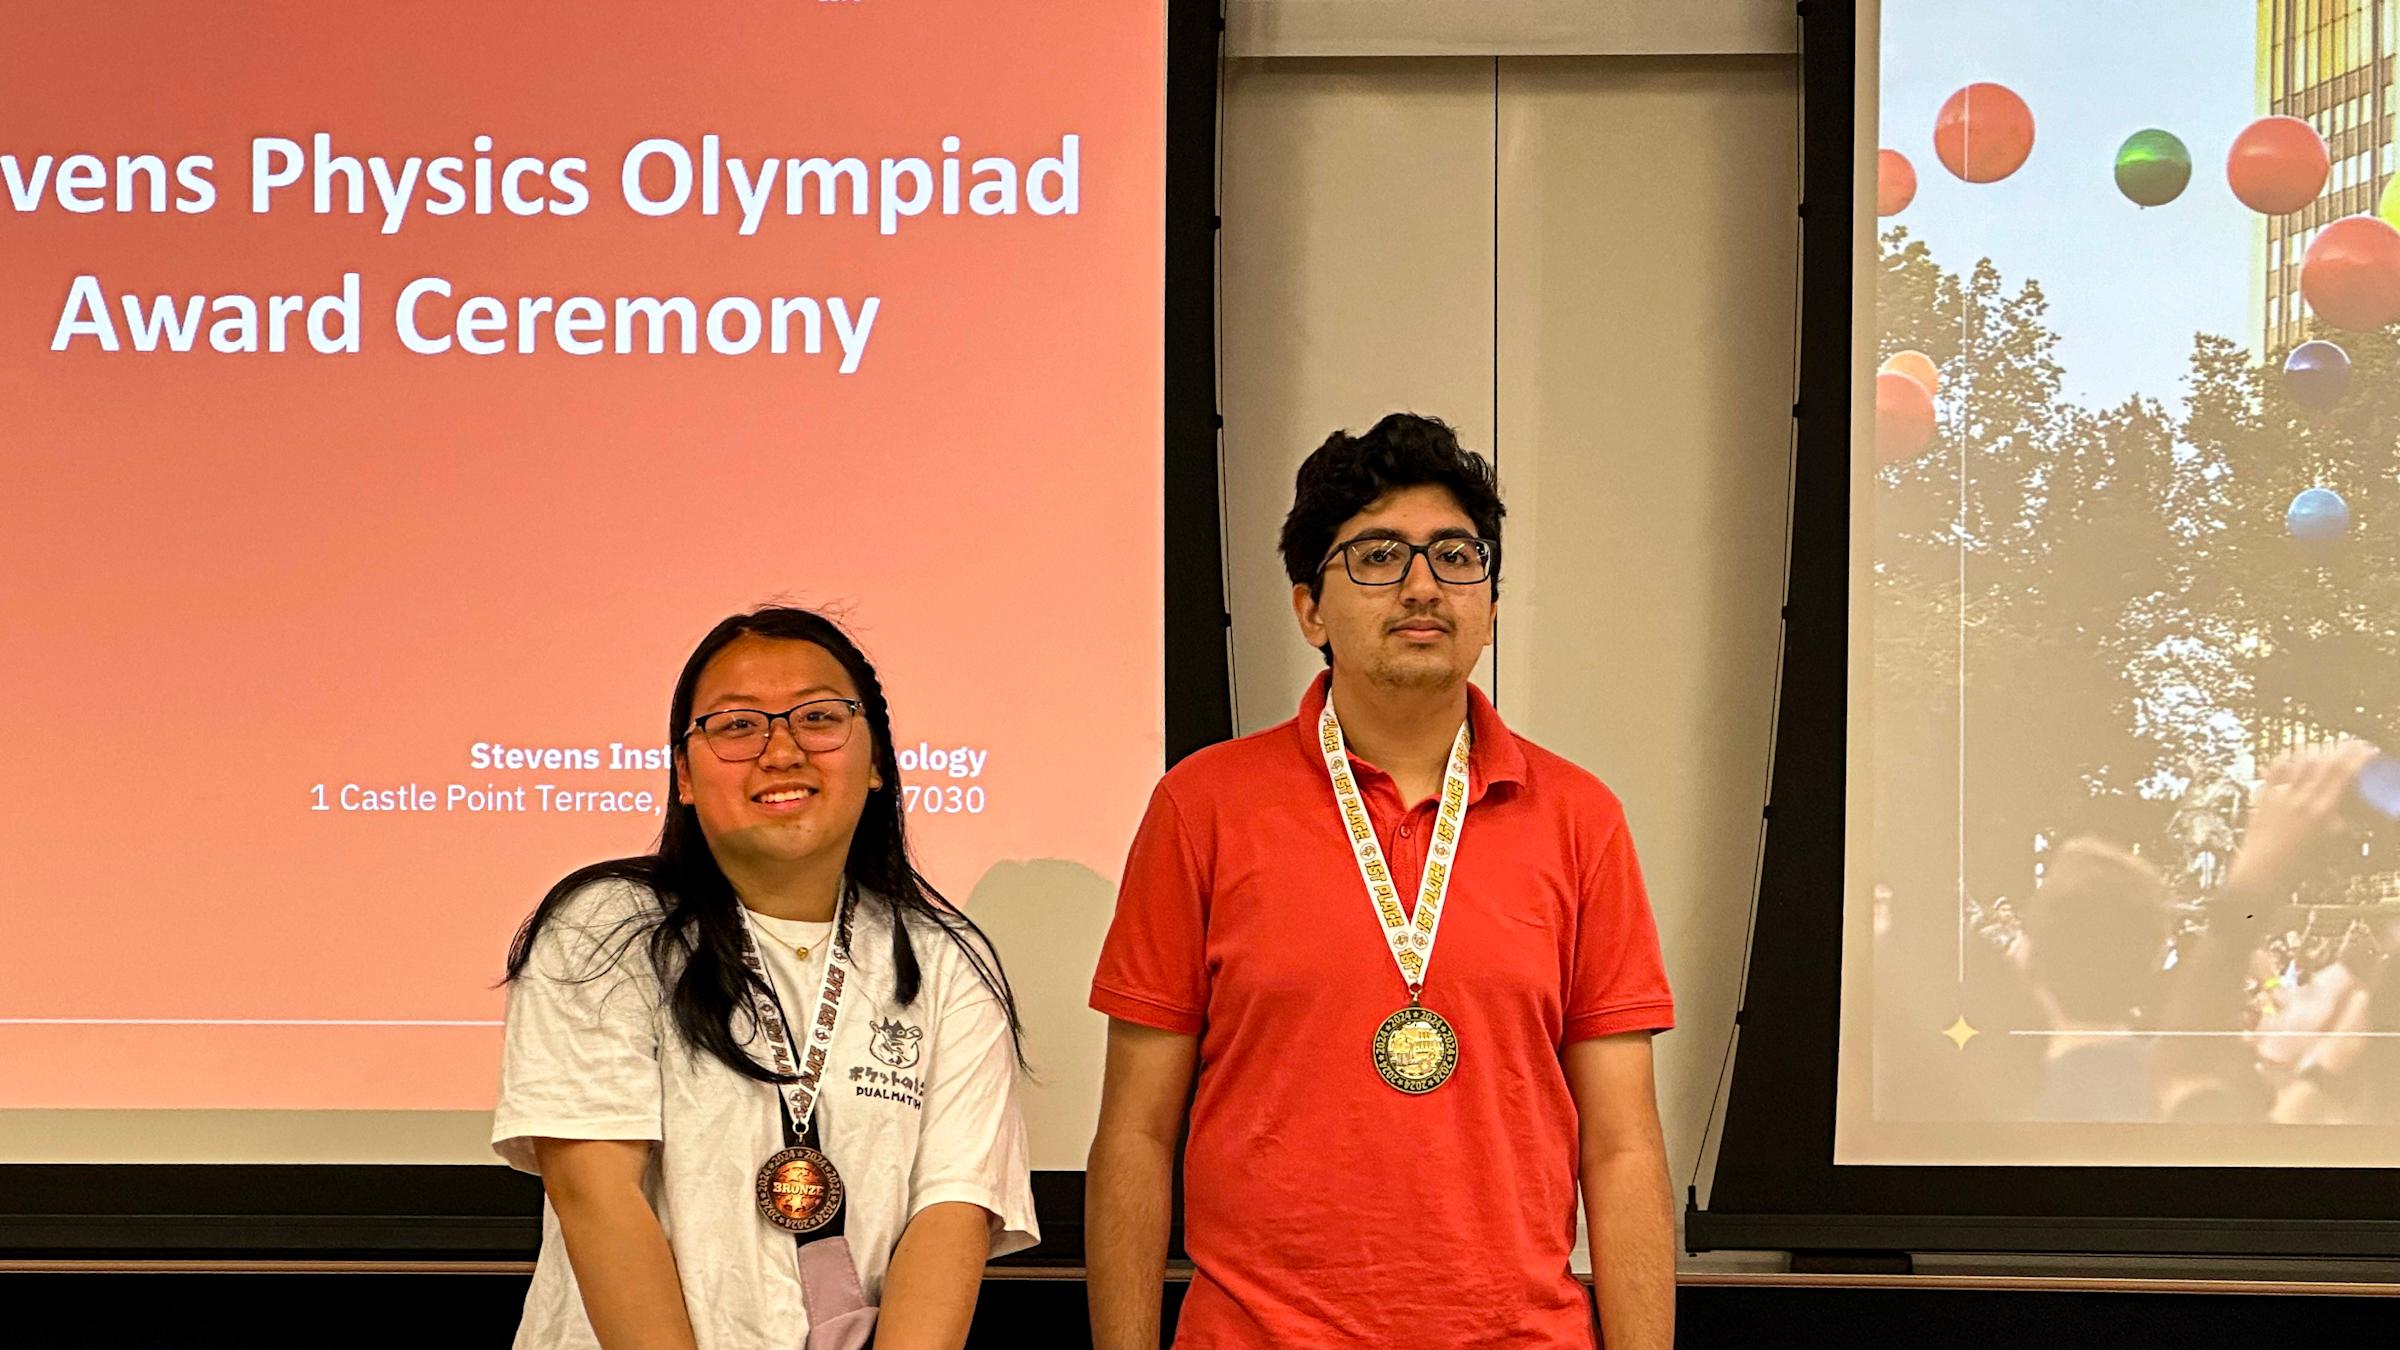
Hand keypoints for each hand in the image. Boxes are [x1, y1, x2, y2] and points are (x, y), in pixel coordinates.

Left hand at [2225, 740, 2379, 901]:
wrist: (2263, 874)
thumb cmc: (2299, 866)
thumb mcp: (2331, 844)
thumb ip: (2344, 822)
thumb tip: (2355, 809)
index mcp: (2322, 811)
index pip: (2344, 773)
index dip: (2358, 757)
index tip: (2368, 750)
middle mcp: (2301, 799)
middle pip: (2325, 762)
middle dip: (2342, 749)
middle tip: (2353, 745)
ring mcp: (2280, 796)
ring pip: (2300, 761)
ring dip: (2317, 751)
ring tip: (2327, 749)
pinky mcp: (2262, 797)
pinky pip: (2275, 769)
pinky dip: (2287, 758)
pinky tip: (2294, 755)